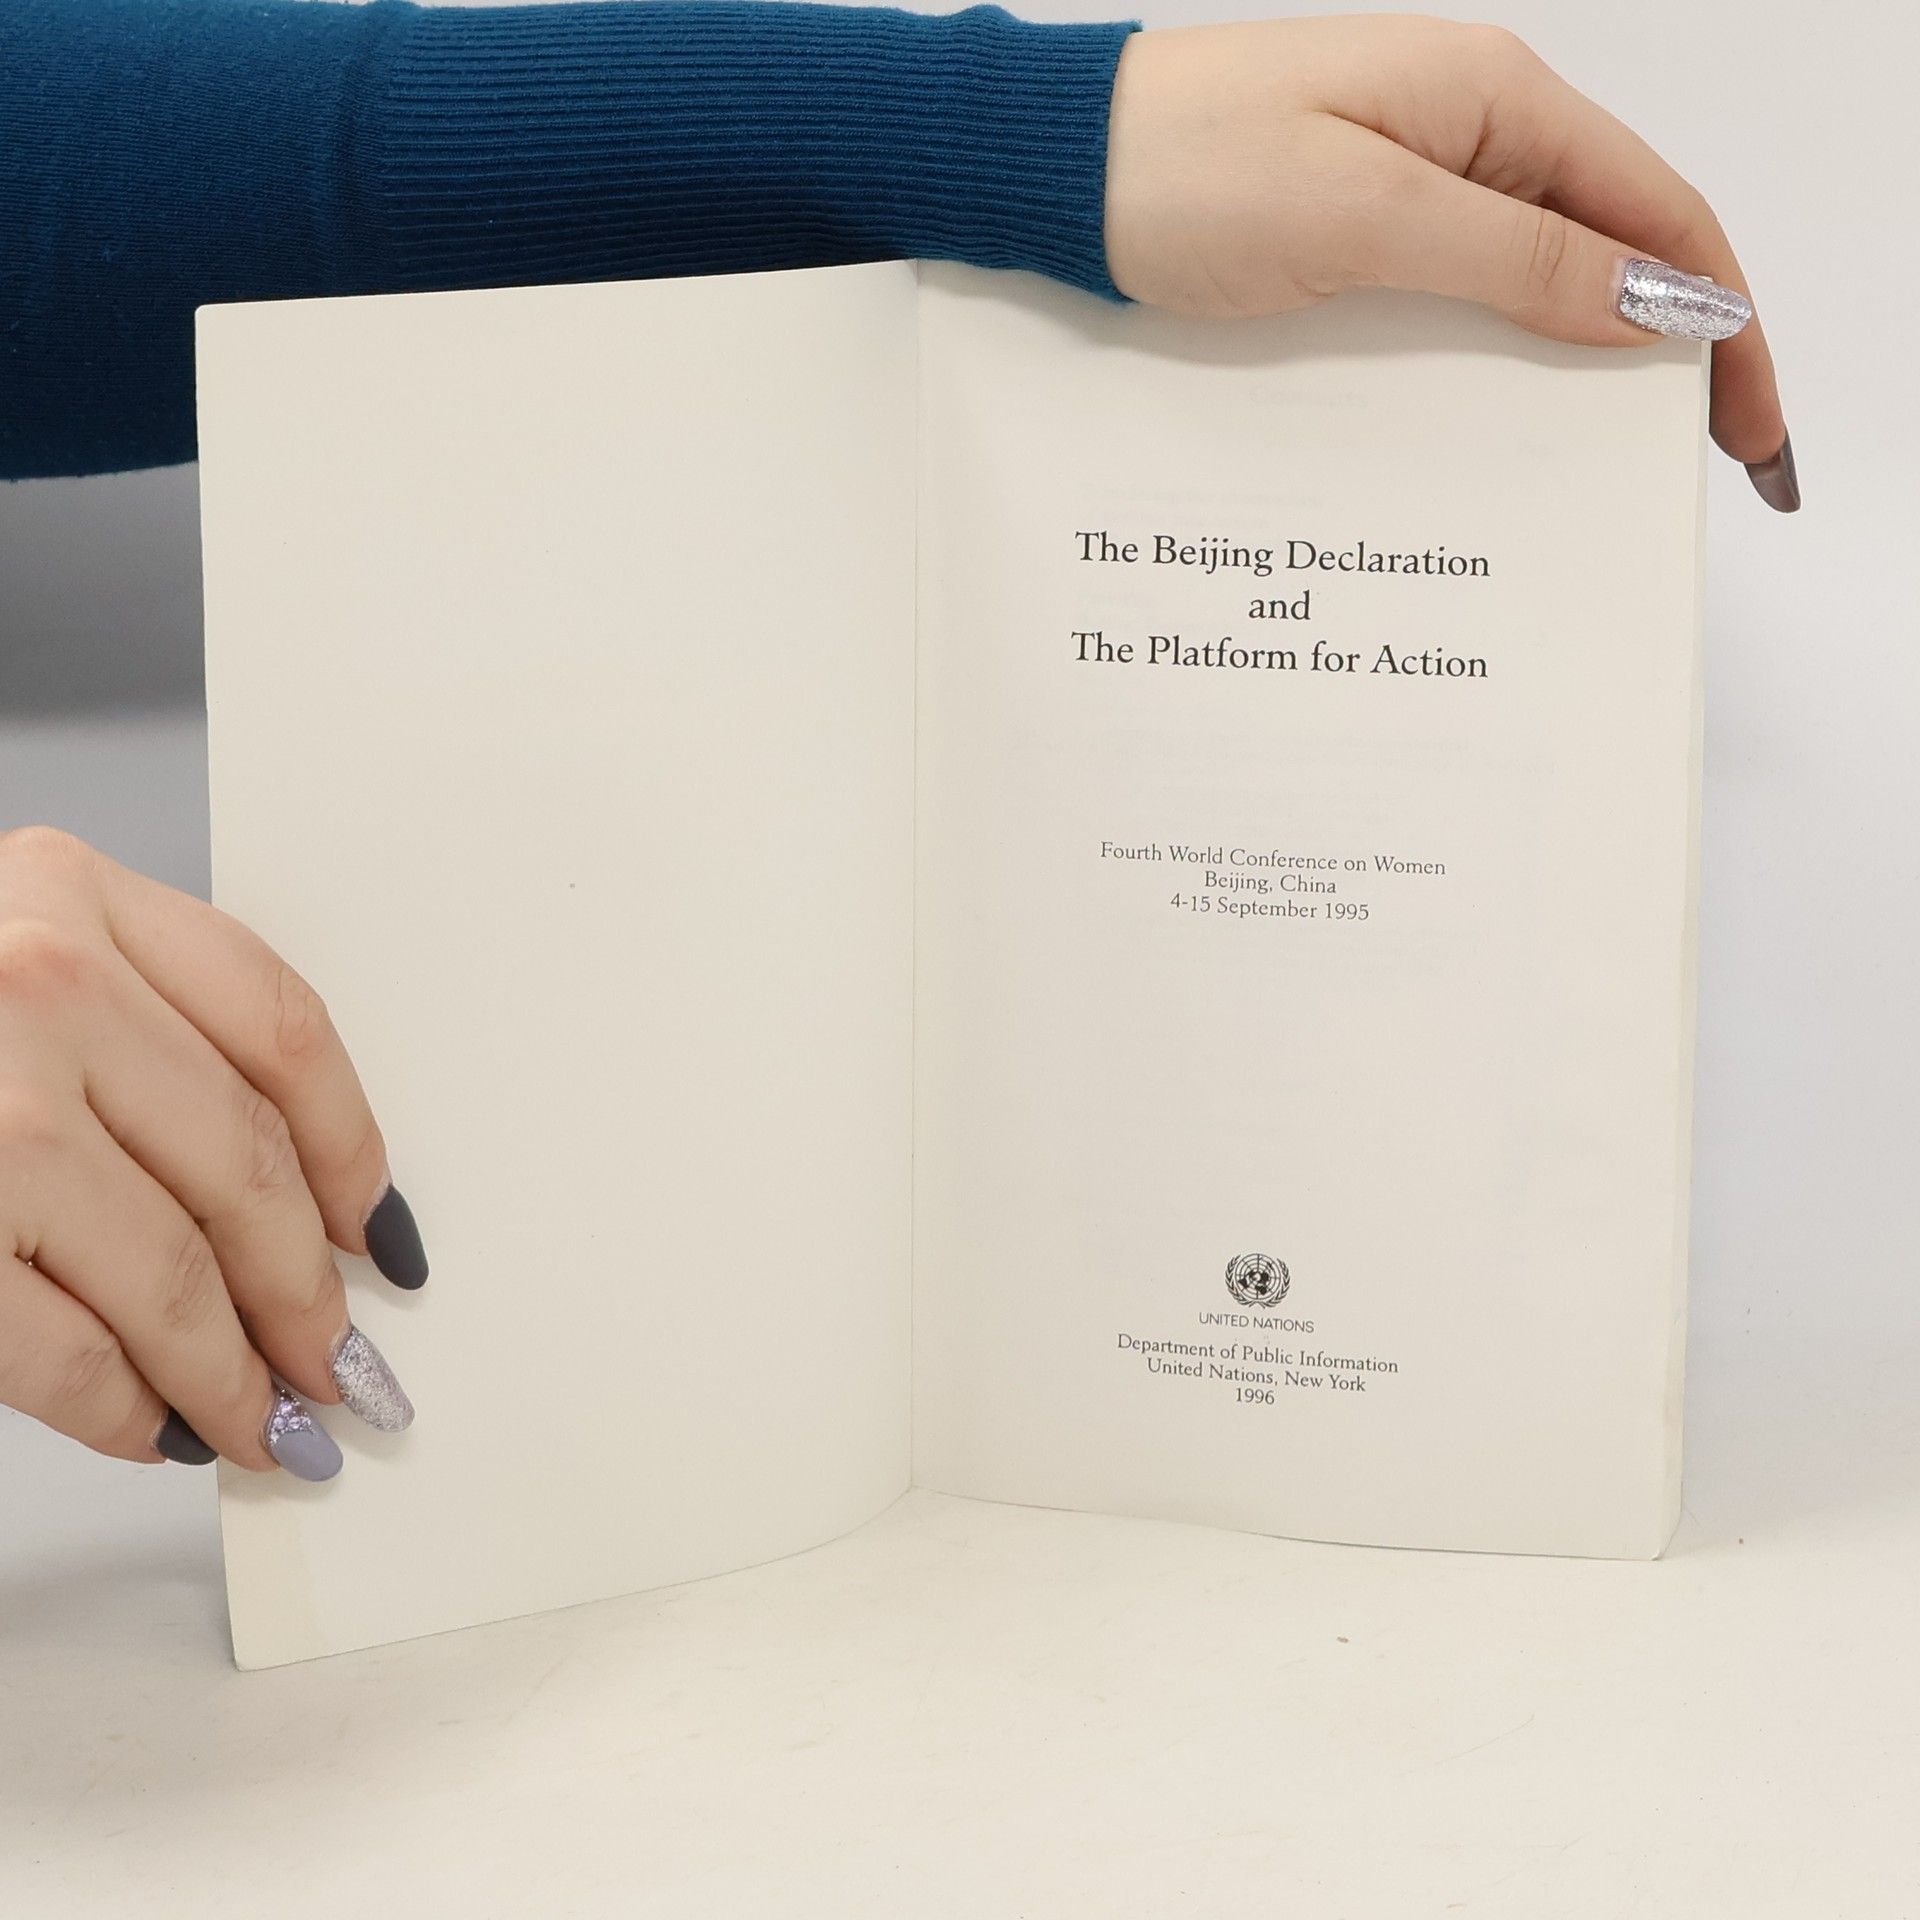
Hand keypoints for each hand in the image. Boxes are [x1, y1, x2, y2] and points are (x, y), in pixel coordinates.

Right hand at [0, 828, 422, 1478]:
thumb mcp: (4, 952)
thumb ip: (131, 1033)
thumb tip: (294, 1204)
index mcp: (74, 895)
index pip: (285, 1032)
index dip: (355, 1150)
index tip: (381, 1232)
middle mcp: (36, 983)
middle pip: (248, 1166)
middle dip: (307, 1291)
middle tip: (341, 1364)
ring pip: (173, 1272)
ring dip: (236, 1371)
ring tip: (269, 1422)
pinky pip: (60, 1350)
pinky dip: (125, 1407)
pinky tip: (155, 1428)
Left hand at [1103, 15, 1795, 509]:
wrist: (1051, 167)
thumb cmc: (1187, 168)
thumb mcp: (1367, 217)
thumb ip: (1516, 257)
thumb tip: (1655, 303)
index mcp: (1496, 102)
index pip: (1661, 216)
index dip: (1725, 323)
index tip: (1749, 431)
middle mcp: (1468, 135)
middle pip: (1613, 250)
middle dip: (1669, 357)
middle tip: (1696, 470)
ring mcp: (1408, 184)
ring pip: (1536, 283)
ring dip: (1582, 370)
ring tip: (1611, 468)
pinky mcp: (1353, 233)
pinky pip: (1456, 300)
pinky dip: (1497, 363)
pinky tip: (1505, 428)